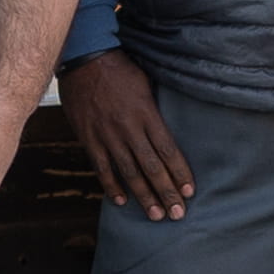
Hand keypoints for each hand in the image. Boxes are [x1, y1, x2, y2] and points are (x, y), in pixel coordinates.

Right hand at [61, 48, 194, 218]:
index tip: (190, 191)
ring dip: (144, 196)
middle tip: (178, 214)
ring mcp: (107, 134)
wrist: (84, 58)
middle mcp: (129, 128)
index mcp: (147, 113)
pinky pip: (102, 167)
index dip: (180, 172)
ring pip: (129, 172)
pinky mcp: (89, 137)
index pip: (168, 150)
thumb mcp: (146, 84)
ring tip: (156, 215)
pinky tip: (122, 201)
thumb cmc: (120, 68)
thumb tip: (168, 129)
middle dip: (167, 192)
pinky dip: (112, 186)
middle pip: (152, 166)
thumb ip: (155, 110)